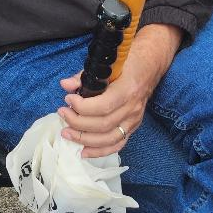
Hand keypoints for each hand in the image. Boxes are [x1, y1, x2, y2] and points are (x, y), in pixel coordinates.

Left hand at [57, 23, 181, 157]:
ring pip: (109, 138)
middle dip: (78, 122)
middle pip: (104, 124)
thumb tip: (65, 85)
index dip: (83, 107)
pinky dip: (100, 151)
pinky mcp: (133, 127)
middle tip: (62, 113)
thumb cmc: (128, 60)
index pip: (104, 106)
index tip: (68, 98)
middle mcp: (133, 108)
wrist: (150, 64)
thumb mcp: (106, 62)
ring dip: (85, 139)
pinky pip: (118, 144)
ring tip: (66, 133)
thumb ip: (84, 75)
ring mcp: (135, 119)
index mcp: (128, 89)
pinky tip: (83, 152)